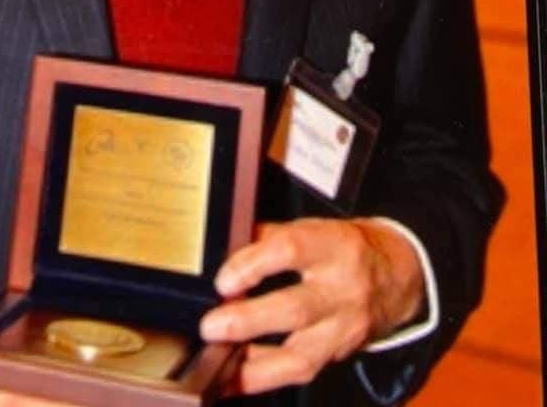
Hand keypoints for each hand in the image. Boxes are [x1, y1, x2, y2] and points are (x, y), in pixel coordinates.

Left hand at [199, 218, 424, 395]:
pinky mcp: (339, 354)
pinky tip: (233, 376)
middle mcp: (342, 288)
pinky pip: (300, 371)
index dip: (252, 264)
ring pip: (301, 355)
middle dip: (249, 321)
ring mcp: (344, 327)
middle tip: (211, 326)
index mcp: (333, 245)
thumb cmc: (342, 247)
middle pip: (296, 309)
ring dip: (253, 363)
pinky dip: (262, 376)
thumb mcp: (314, 228)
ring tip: (217, 362)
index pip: (291, 250)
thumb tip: (223, 249)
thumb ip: (270, 237)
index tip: (223, 280)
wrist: (395, 274)